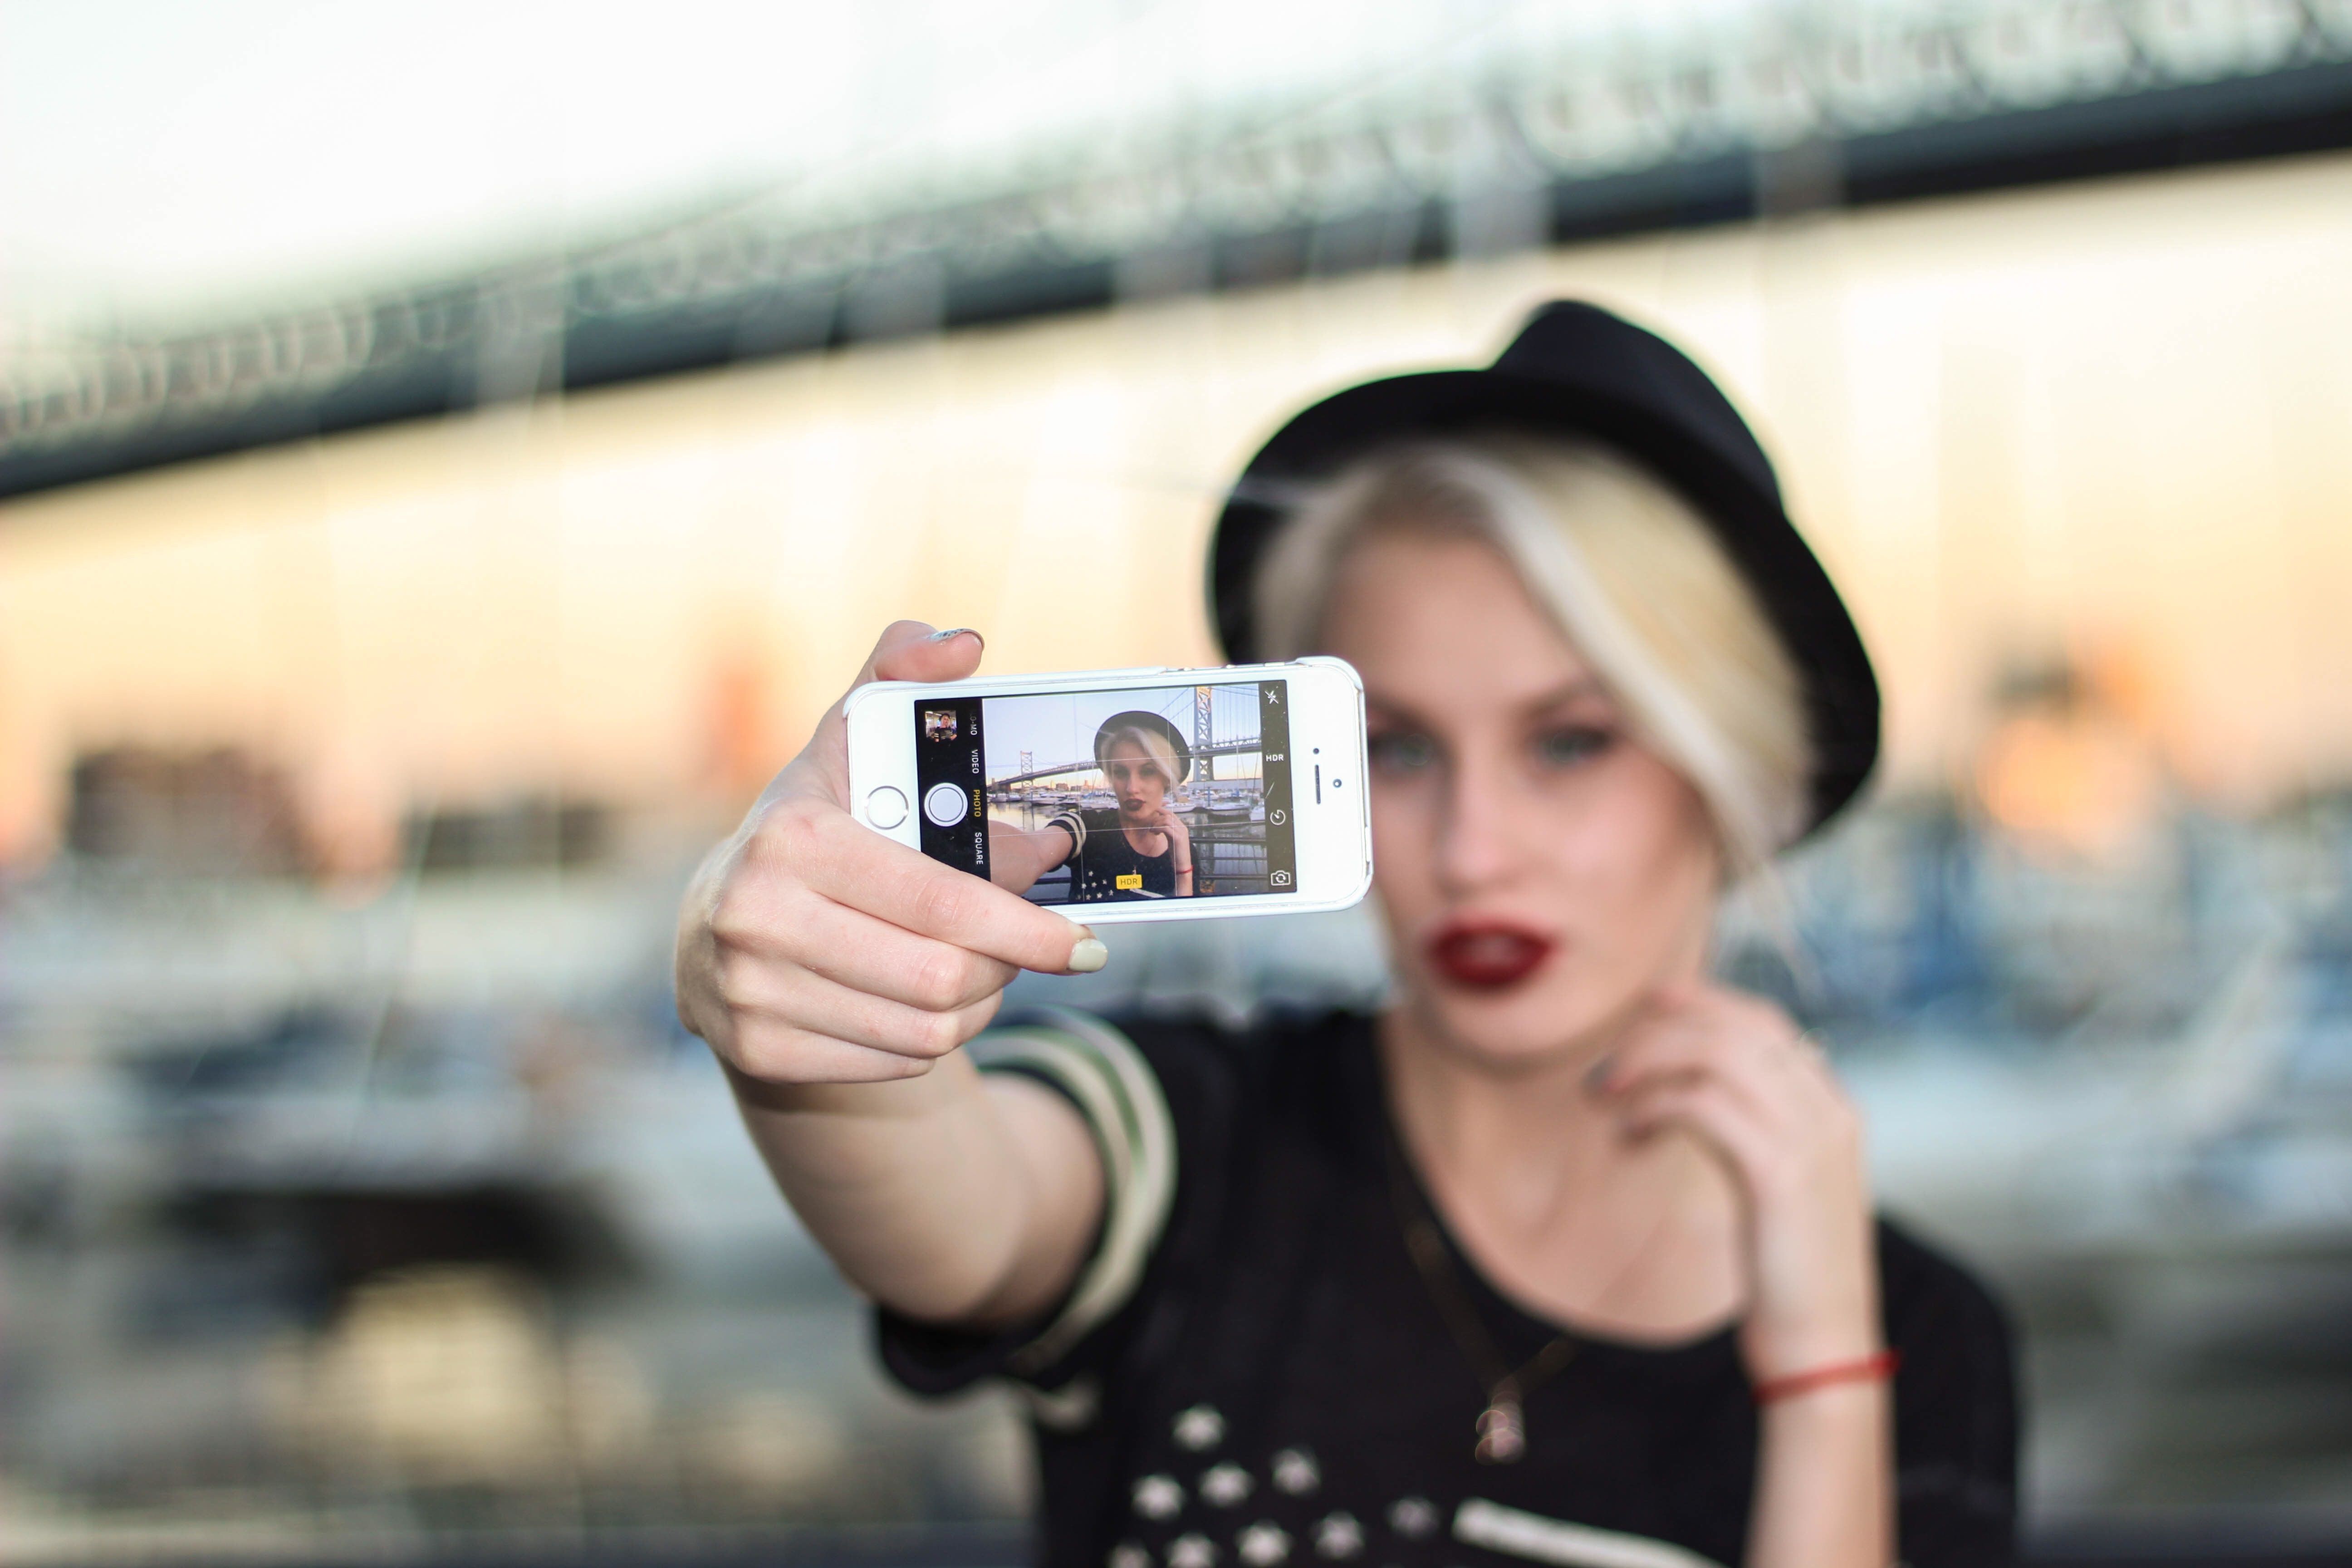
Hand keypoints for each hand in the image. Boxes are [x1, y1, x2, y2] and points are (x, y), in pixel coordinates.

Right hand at [674, 622, 1102, 1085]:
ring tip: (976, 971)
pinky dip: (927, 1038)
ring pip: (925, 1029)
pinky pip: (892, 1059)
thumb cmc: (808, 829)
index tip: (1083, 943)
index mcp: (792, 838)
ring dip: (974, 1005)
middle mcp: (756, 917)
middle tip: (1027, 951)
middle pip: (942, 977)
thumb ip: (903, 677)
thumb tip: (963, 645)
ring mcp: (748, 993)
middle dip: (1004, 966)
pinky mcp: (756, 1052)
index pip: (944, 904)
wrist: (712, 925)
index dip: (1028, 929)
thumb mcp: (848, 742)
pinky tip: (919, 1002)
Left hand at [1143, 803, 1191, 861]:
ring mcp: (1181, 832)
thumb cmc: (1176, 853)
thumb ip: (1168, 830)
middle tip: (1151, 827)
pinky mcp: (1178, 838)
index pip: (1171, 813)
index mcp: (1182, 827)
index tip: (1152, 812)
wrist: (1183, 865)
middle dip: (1157, 819)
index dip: (1161, 810)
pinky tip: (1155, 834)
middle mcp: (1183, 827)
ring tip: (1152, 831)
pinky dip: (1158, 829)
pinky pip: (1166, 828)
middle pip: (1168, 815)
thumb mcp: (1172, 839)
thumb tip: (1158, 825)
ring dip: (1156, 824)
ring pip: (1166, 820)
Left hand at [1591, 984, 1878, 1382]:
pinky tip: (1628, 1136)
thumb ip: (1751, 1131)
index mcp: (1832, 1109)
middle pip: (1734, 1029)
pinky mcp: (1779, 1172)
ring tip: (1603, 1096)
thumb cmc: (1789, 1274)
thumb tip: (1692, 1094)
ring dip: (1647, 1063)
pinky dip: (1653, 1108)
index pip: (1765, 1023)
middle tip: (1605, 1069)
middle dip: (1660, 1032)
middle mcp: (1828, 1112)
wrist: (1824, 1347)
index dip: (1704, 1002)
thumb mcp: (1775, 1186)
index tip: (1650, 1003)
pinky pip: (1702, 1106)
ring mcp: (1810, 1138)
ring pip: (1715, 1055)